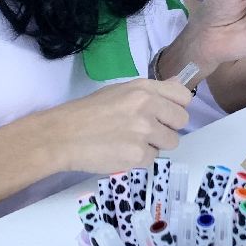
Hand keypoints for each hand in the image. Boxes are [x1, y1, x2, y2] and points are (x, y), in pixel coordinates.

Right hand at [41, 79, 190, 173]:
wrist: (62, 135)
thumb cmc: (88, 112)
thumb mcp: (120, 91)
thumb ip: (151, 91)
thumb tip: (178, 86)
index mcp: (143, 88)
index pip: (183, 96)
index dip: (176, 107)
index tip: (165, 114)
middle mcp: (148, 107)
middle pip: (181, 121)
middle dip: (167, 128)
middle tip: (147, 131)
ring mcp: (144, 131)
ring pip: (170, 142)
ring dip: (155, 145)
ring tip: (131, 142)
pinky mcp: (138, 155)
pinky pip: (152, 159)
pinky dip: (139, 159)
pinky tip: (121, 152)